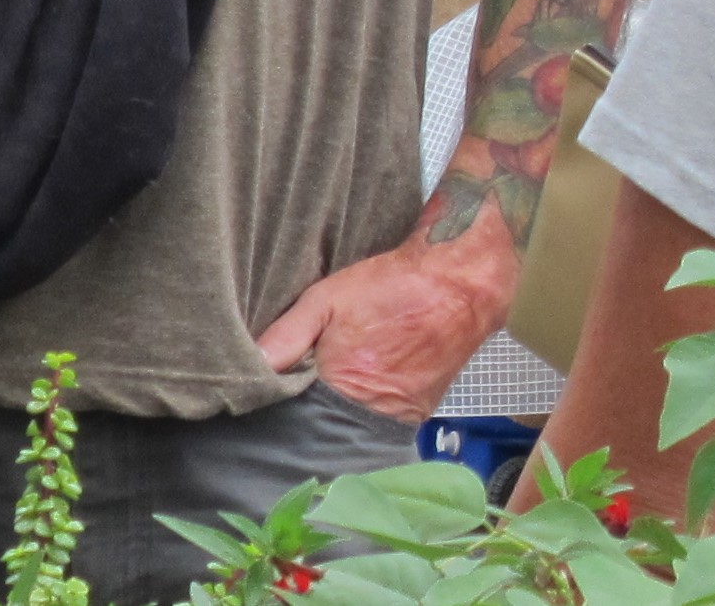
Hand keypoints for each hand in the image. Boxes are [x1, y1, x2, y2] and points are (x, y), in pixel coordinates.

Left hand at [257, 208, 517, 422]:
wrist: (457, 287)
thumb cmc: (390, 287)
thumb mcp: (327, 299)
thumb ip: (288, 334)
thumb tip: (256, 365)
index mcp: (347, 384)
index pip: (300, 417)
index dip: (284, 406)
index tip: (269, 395)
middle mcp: (375, 411)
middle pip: (328, 426)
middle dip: (310, 410)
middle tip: (297, 388)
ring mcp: (400, 417)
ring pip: (354, 423)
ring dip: (340, 407)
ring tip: (331, 380)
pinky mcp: (417, 414)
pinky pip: (381, 418)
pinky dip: (366, 404)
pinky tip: (359, 381)